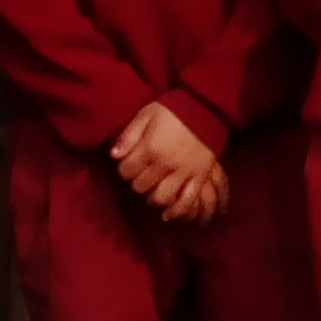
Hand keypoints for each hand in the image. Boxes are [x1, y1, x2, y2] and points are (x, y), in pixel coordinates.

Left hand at [109, 101, 227, 223]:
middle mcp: (166, 163)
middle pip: (141, 186)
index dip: (124, 168)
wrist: (206, 107)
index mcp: (150, 147)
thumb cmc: (173, 109)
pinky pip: (187, 200)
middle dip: (137, 181)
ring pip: (161, 197)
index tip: (129, 163)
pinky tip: (167, 214)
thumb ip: (129, 135)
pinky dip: (176, 210)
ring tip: (153, 190)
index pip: (126, 171)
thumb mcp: (146, 114)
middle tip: (141, 175)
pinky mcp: (200, 176)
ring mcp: (184, 172)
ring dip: (153, 198)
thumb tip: (114, 155)